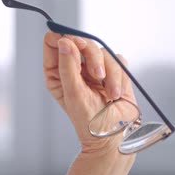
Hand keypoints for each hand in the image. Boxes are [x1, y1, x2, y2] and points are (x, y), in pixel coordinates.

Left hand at [42, 31, 136, 153]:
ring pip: (102, 51)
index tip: (77, 46)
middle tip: (97, 75)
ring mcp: (94, 68)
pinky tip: (116, 93)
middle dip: (93, 58)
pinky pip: (118, 60)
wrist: (114, 135)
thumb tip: (64, 41)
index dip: (64, 38)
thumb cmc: (89, 120)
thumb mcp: (73, 93)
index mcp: (57, 71)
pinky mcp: (113, 71)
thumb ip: (68, 66)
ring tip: (111, 94)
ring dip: (110, 73)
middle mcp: (74, 66)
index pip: (54, 41)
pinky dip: (120, 76)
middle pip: (81, 41)